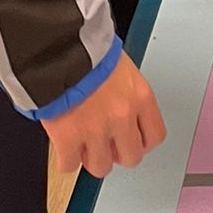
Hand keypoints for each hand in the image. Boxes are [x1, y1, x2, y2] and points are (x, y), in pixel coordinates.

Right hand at [43, 50, 166, 176]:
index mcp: (140, 96)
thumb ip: (126, 93)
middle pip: (131, 157)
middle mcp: (122, 116)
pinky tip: (64, 147)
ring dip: (91, 157)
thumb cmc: (86, 49)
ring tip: (83, 144)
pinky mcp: (68, 138)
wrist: (57, 46)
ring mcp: (96, 130)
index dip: (141, 142)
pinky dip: (66, 159)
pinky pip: (70, 165)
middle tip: (106, 143)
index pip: (155, 136)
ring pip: (101, 166)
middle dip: (117, 153)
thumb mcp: (120, 66)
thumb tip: (123, 109)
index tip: (132, 140)